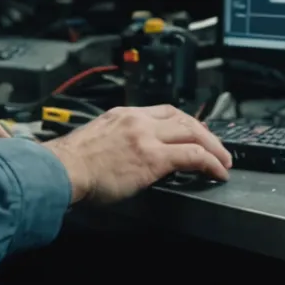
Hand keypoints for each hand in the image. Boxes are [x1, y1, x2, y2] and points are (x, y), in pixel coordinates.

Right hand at [43, 105, 231, 203]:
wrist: (61, 170)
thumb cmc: (71, 164)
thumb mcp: (97, 139)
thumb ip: (117, 140)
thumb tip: (127, 154)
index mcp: (123, 114)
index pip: (164, 111)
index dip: (185, 122)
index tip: (195, 132)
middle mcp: (138, 120)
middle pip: (183, 118)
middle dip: (205, 133)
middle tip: (217, 148)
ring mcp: (147, 137)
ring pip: (194, 133)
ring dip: (214, 148)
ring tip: (223, 162)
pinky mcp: (153, 158)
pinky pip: (193, 156)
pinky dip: (210, 163)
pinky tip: (217, 173)